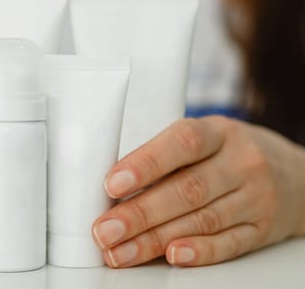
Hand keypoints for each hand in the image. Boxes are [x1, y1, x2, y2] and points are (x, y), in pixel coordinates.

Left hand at [93, 116, 304, 267]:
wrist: (294, 175)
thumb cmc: (231, 153)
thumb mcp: (206, 137)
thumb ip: (167, 155)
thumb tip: (115, 186)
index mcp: (219, 133)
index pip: (181, 144)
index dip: (145, 164)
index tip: (112, 183)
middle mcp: (241, 163)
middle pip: (187, 190)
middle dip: (140, 213)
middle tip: (105, 230)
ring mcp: (254, 198)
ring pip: (201, 220)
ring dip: (155, 240)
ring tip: (120, 251)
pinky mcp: (261, 229)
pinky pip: (229, 243)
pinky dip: (199, 252)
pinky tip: (172, 257)